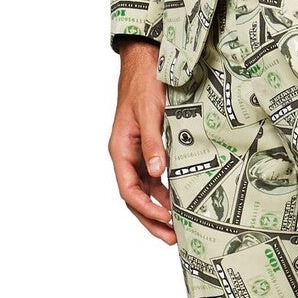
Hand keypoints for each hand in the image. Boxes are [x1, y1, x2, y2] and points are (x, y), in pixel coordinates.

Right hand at [108, 38, 175, 244]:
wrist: (147, 60)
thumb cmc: (145, 83)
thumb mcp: (150, 112)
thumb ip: (153, 142)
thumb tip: (157, 172)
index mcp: (121, 148)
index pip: (128, 189)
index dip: (144, 209)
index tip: (164, 220)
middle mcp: (126, 154)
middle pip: (134, 196)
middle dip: (151, 219)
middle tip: (172, 238)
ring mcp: (137, 152)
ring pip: (143, 189)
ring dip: (158, 209)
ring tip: (176, 227)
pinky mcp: (149, 146)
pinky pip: (152, 177)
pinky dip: (163, 191)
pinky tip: (177, 201)